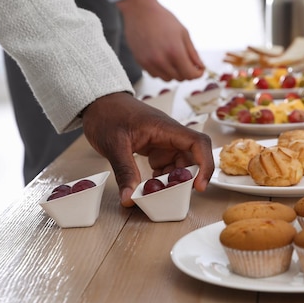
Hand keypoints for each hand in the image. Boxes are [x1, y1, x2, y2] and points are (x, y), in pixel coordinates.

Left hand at [81, 92, 214, 206]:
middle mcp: (170, 136)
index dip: (205, 164)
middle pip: (192, 158)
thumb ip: (125, 172)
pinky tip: (150, 188)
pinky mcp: (156, 149)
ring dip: (173, 181)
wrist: (98, 103)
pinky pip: (167, 167)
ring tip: (156, 194)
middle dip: (187, 179)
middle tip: (172, 197)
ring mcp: (164, 143)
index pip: (198, 143)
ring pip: (180, 165)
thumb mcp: (114, 145)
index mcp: (166, 128)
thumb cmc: (107, 115)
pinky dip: (162, 179)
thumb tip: (129, 199)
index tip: (199, 186)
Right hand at [116, 0, 205, 80]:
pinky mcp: (140, 62)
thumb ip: (192, 53)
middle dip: (187, 72)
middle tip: (188, 62)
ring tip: (174, 60)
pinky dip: (161, 71)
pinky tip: (163, 59)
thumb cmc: (162, 19)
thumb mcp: (183, 33)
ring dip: (174, 73)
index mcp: (175, 52)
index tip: (199, 70)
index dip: (197, 74)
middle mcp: (161, 60)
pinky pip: (155, 75)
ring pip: (167, 79)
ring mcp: (149, 62)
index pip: (190, 74)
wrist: (139, 10)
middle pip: (180, 78)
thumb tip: (200, 67)